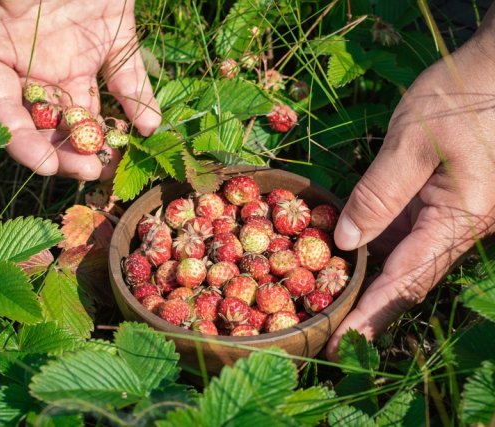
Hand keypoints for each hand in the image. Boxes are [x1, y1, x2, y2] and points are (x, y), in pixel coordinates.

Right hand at [0, 0, 160, 179]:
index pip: (0, 110)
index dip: (18, 142)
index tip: (43, 165)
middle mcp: (35, 63)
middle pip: (45, 121)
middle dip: (63, 151)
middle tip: (88, 171)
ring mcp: (76, 56)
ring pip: (85, 110)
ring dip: (100, 137)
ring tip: (114, 158)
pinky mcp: (113, 43)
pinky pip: (126, 81)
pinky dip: (139, 105)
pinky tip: (149, 123)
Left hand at [325, 16, 494, 359]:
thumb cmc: (462, 99)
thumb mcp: (412, 144)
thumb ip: (378, 196)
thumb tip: (348, 242)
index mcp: (458, 220)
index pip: (406, 279)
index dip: (370, 313)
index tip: (340, 340)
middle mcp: (459, 229)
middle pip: (408, 280)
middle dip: (369, 310)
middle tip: (328, 335)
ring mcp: (454, 218)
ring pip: (407, 261)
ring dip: (372, 284)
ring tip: (332, 305)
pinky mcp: (445, 203)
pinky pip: (408, 236)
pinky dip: (378, 251)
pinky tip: (349, 258)